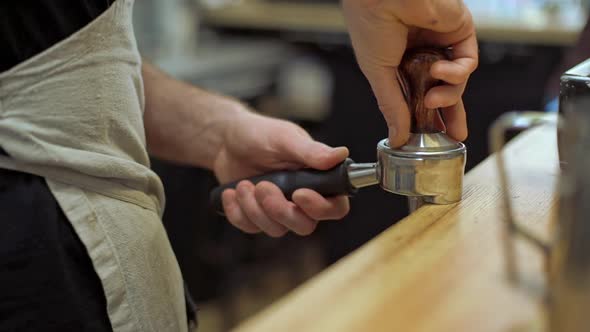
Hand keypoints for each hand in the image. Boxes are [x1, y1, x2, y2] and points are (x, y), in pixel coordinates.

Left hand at [213, 109, 350, 236]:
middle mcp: (301, 199)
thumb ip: (311, 151)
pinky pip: (250, 227)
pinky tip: (232, 192)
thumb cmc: (260, 134)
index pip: (335, 207)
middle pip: (305, 226)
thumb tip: (341, 154)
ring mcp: (279, 210)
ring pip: (276, 229)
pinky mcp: (257, 216)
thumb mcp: (285, 138)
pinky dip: (237, 211)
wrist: (226, 140)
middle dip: (280, 210)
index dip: (320, 208)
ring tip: (243, 184)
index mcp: (318, 179)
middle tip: (262, 187)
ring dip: (254, 208)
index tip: (299, 193)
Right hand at [342, 0, 477, 146]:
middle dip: (450, 115)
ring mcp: (441, 44)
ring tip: (431, 99)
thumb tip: (397, 137)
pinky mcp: (459, 32)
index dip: (424, 118)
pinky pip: (467, 62)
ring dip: (448, 96)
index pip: (416, 97)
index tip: (429, 139)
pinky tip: (439, 71)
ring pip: (456, 82)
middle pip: (443, 92)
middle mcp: (421, 54)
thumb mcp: (378, 74)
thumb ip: (391, 106)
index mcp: (399, 64)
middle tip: (454, 136)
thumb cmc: (370, 24)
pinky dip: (456, 73)